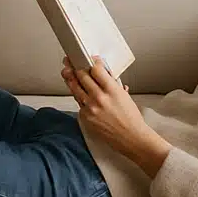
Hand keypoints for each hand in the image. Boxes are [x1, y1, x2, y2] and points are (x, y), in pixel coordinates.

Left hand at [62, 57, 170, 176]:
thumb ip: (112, 84)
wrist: (131, 137)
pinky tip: (78, 92)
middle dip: (76, 67)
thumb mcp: (124, 96)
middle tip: (71, 62)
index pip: (96, 69)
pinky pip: (78, 102)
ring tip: (67, 73)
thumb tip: (103, 74)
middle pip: (82, 76)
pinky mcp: (85, 116)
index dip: (92, 62)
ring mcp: (90, 108)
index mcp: (112, 90)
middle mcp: (99, 98)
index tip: (90, 59)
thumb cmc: (130, 118)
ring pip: (75, 88)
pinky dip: (78, 96)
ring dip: (71, 79)